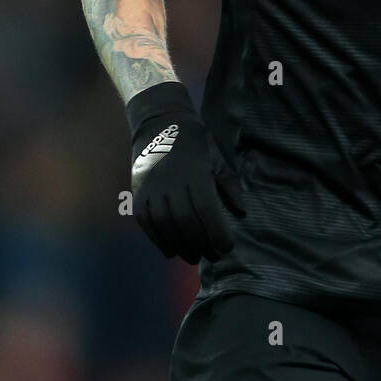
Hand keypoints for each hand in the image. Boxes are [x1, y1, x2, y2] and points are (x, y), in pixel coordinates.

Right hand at [126, 82, 242, 261]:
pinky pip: (147, 222)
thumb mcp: (216, 157)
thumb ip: (229, 185)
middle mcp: (171, 181)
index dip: (218, 233)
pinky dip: (159, 240)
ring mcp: (151, 187)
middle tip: (213, 256)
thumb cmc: (195, 142)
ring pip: (166, 225)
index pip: (207, 210)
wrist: (159, 123)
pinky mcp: (138, 193)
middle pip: (186, 222)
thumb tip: (242, 213)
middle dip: (202, 244)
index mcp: (195, 172)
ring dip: (181, 246)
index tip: (227, 247)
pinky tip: (172, 250)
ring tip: (194, 256)